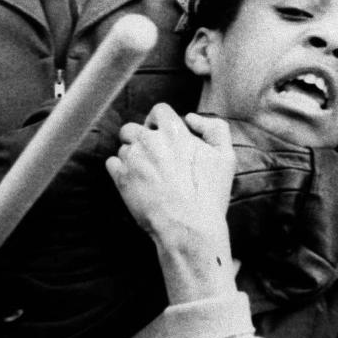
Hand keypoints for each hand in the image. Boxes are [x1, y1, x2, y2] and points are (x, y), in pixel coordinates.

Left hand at [106, 105, 235, 302]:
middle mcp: (149, 141)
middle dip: (141, 138)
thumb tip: (191, 118)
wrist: (189, 227)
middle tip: (152, 156)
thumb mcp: (226, 156)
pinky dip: (120, 169)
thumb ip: (215, 128)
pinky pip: (112, 163)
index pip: (159, 110)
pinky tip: (134, 180)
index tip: (163, 135)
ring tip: (147, 173)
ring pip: (123, 147)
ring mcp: (133, 159)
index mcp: (174, 132)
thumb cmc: (208, 195)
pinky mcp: (121, 178)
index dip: (160, 121)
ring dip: (132, 155)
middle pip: (133, 127)